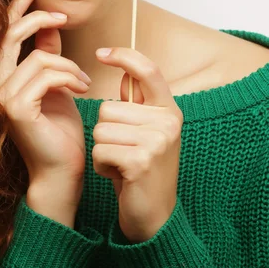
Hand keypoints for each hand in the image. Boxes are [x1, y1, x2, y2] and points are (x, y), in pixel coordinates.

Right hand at [0, 0, 89, 189]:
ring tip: (84, 82)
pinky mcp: (15, 107)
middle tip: (62, 17)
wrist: (62, 170)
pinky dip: (70, 77)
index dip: (14, 11)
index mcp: (2, 78)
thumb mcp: (56, 86)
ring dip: (69, 66)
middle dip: (38, 19)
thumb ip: (49, 57)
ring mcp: (1, 96)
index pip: (2, 36)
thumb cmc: (60, 131)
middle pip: (12, 36)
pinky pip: (46, 75)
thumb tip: (51, 28)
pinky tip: (81, 90)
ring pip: (39, 57)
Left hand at [91, 47, 183, 242]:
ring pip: (100, 129)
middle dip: (105, 131)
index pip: (147, 70)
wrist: (154, 215)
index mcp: (169, 109)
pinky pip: (99, 150)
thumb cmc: (142, 167)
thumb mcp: (146, 130)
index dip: (124, 56)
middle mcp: (168, 121)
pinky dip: (101, 165)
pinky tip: (119, 176)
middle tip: (125, 151)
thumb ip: (138, 103)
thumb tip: (125, 70)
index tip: (101, 52)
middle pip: (108, 107)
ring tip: (122, 163)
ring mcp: (156, 141)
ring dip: (102, 150)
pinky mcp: (141, 161)